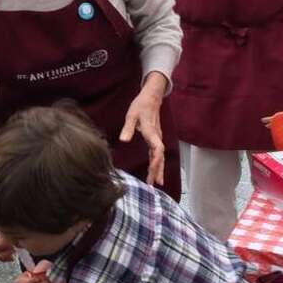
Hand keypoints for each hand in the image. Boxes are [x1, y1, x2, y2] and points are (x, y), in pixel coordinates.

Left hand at [119, 72, 166, 186]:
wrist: (151, 98)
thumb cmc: (141, 106)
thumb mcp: (131, 115)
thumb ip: (127, 128)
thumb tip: (123, 141)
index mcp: (151, 132)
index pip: (157, 150)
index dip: (156, 161)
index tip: (153, 171)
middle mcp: (157, 137)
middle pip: (159, 157)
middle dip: (157, 171)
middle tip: (154, 184)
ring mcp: (157, 138)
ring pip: (159, 156)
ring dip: (158, 169)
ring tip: (157, 183)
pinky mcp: (155, 138)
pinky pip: (157, 153)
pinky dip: (156, 163)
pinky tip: (154, 171)